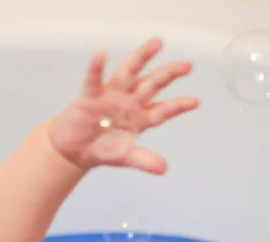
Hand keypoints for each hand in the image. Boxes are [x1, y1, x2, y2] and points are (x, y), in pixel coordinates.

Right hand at [49, 37, 199, 173]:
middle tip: (187, 65)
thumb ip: (143, 161)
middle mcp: (128, 103)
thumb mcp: (124, 157)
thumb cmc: (101, 149)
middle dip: (169, 75)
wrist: (75, 150)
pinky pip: (94, 80)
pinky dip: (96, 68)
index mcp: (139, 118)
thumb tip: (164, 169)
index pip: (162, 110)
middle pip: (152, 85)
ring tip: (157, 43)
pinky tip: (101, 55)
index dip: (178, 106)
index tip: (195, 102)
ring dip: (142, 58)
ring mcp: (110, 96)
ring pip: (129, 73)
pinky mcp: (90, 96)